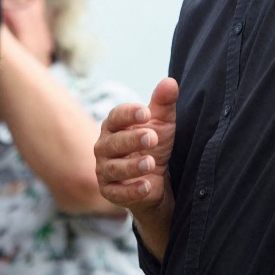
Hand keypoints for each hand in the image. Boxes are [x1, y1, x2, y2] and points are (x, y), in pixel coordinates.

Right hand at [94, 77, 177, 214]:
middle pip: (114, 142)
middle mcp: (104, 146)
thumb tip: (170, 82)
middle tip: (152, 138)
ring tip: (150, 163)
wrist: (155, 178)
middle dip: (132, 140)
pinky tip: (146, 187)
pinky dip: (131, 191)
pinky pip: (116, 192)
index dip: (129, 114)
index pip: (116, 116)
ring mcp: (105, 170)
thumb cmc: (153, 144)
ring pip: (114, 168)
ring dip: (132, 166)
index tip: (146, 112)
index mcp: (114, 125)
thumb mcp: (162, 123)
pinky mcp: (110, 191)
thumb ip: (163, 103)